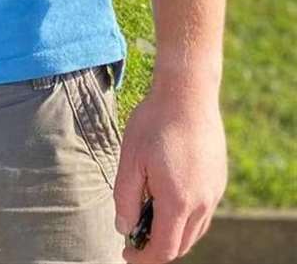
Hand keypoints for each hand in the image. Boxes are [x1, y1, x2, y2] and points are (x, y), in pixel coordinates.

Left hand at [115, 84, 226, 262]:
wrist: (188, 94)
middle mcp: (202, 203)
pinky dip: (185, 218)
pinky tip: (167, 200)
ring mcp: (214, 193)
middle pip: (182, 244)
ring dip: (173, 234)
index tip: (127, 256)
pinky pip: (203, 213)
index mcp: (178, 202)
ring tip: (147, 219)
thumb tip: (124, 229)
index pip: (164, 249)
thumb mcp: (130, 159)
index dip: (144, 259)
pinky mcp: (218, 180)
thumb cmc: (154, 123)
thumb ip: (125, 198)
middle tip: (134, 238)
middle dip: (158, 248)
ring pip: (195, 231)